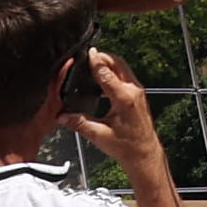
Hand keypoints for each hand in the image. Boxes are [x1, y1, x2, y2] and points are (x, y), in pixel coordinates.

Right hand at [60, 51, 166, 180]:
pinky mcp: (138, 95)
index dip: (96, 62)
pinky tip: (105, 74)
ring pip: (124, 68)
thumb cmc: (126, 146)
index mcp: (124, 99)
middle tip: (90, 53)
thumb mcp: (98, 135)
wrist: (144, 153)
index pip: (107, 74)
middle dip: (104, 57)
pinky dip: (115, 70)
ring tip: (95, 60)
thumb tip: (62, 116)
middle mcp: (133, 91)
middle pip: (119, 64)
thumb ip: (79, 123)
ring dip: (110, 62)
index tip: (88, 52)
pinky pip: (126, 75)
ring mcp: (138, 92)